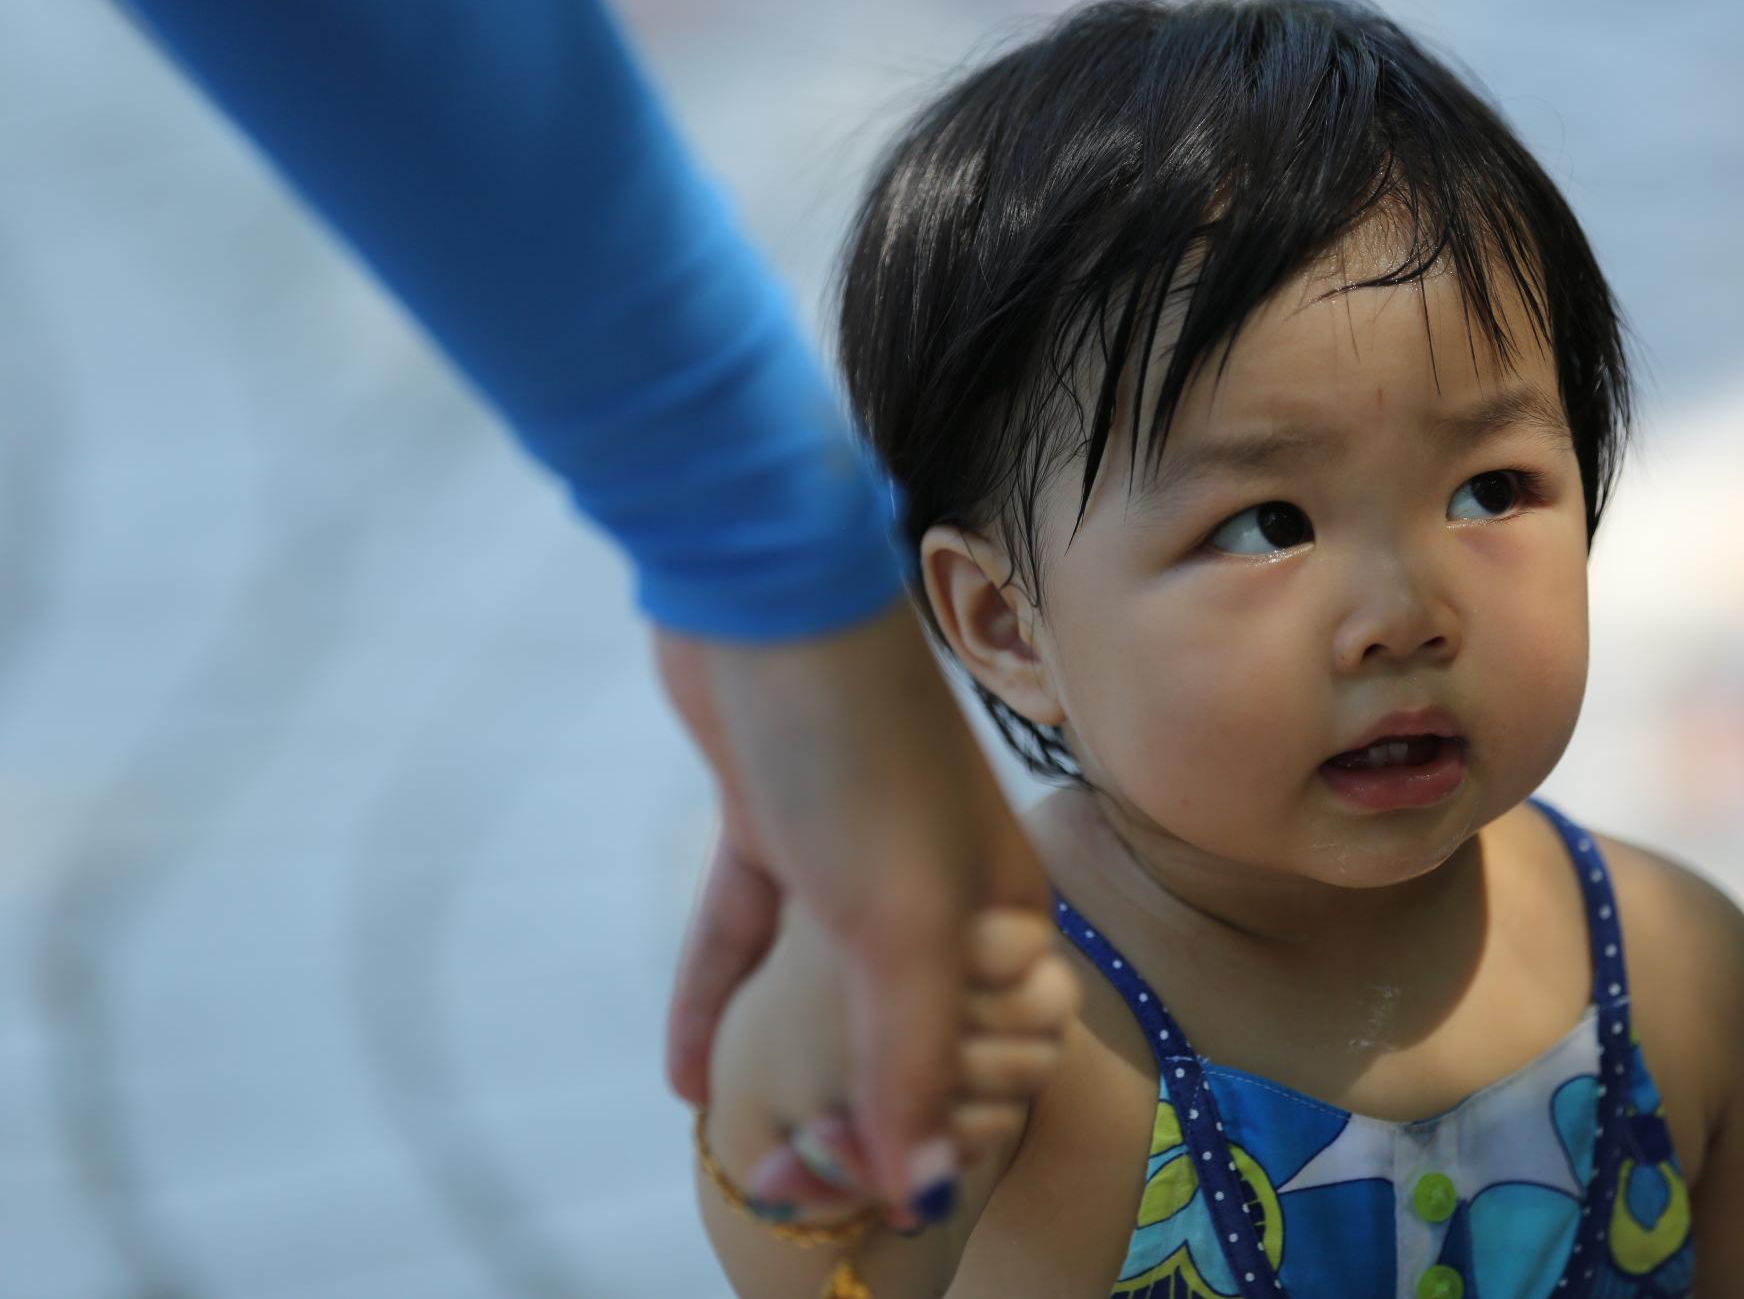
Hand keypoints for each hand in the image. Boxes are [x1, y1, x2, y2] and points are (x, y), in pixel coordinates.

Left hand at [655, 596, 1048, 1220]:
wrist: (766, 596)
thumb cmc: (861, 754)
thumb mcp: (899, 926)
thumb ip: (914, 1063)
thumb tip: (923, 1196)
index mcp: (999, 903)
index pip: (991, 1046)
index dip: (943, 1129)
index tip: (884, 1204)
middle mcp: (938, 881)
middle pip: (904, 1022)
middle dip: (863, 1109)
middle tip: (806, 1187)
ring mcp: (852, 851)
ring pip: (821, 986)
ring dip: (786, 1064)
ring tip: (751, 1153)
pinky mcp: (774, 825)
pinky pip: (749, 938)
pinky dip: (720, 1000)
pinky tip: (688, 1075)